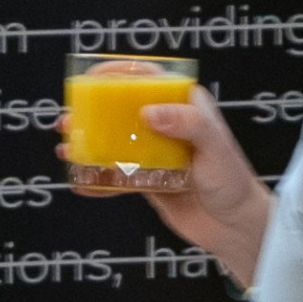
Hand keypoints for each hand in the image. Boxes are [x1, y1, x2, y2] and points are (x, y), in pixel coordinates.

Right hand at [59, 86, 272, 286]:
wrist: (236, 227)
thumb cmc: (234, 183)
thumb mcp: (216, 147)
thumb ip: (188, 124)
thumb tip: (149, 111)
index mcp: (187, 108)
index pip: (149, 80)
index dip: (119, 74)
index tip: (92, 80)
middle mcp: (169, 126)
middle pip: (124, 110)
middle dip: (93, 112)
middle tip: (70, 119)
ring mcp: (157, 154)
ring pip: (116, 142)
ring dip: (89, 143)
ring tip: (66, 147)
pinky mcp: (150, 181)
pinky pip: (118, 175)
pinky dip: (98, 177)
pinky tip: (80, 180)